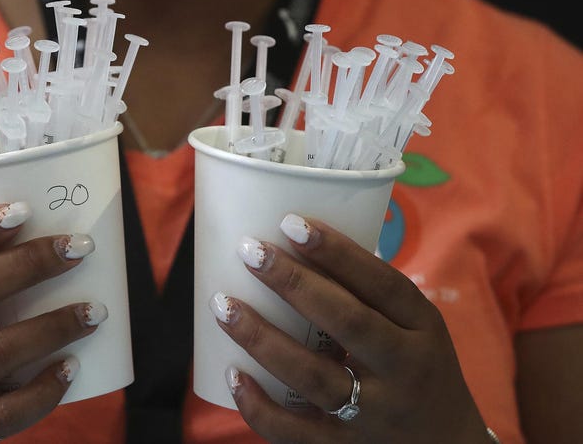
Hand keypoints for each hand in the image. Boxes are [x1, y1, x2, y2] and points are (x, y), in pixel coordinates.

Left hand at [214, 213, 489, 443]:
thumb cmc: (418, 370)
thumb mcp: (416, 329)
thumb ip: (369, 296)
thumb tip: (298, 243)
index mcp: (422, 328)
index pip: (382, 283)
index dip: (337, 252)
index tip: (291, 223)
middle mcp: (403, 370)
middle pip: (346, 322)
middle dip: (293, 283)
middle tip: (249, 252)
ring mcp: (373, 414)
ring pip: (313, 375)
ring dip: (262, 338)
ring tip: (223, 305)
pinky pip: (294, 431)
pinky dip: (258, 406)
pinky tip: (232, 374)